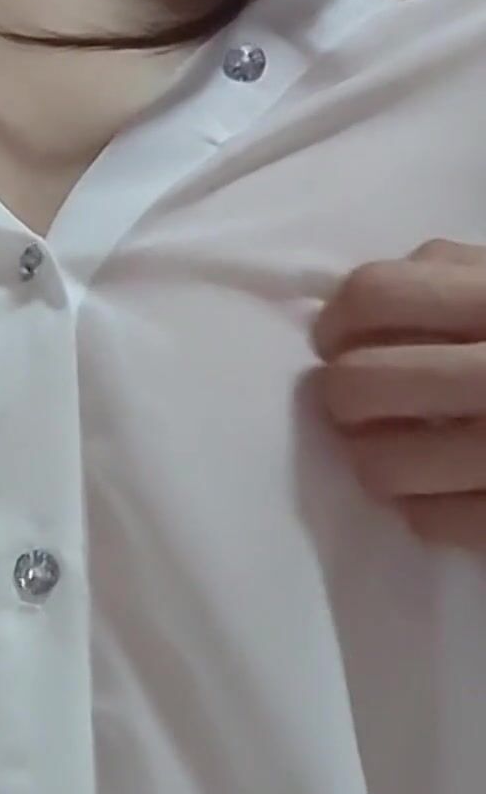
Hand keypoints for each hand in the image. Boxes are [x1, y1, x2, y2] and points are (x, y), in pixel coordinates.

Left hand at [313, 239, 485, 550]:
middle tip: (363, 403)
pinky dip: (425, 506)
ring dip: (377, 459)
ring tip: (403, 448)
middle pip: (358, 385)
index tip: (338, 341)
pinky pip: (429, 520)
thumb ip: (456, 273)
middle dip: (344, 396)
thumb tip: (353, 304)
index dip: (336, 322)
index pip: (375, 296)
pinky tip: (450, 487)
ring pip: (380, 466)